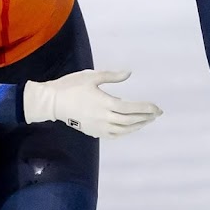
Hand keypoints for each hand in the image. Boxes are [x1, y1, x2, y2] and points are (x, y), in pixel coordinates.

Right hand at [23, 69, 161, 139]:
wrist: (52, 102)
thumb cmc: (71, 86)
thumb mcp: (92, 76)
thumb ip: (112, 76)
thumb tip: (129, 73)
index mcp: (105, 103)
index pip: (131, 108)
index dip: (146, 108)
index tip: (156, 107)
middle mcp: (104, 118)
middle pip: (130, 121)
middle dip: (146, 117)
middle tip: (157, 114)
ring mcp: (98, 127)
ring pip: (123, 130)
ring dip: (137, 126)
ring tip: (147, 120)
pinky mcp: (93, 132)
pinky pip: (114, 135)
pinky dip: (125, 132)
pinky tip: (130, 128)